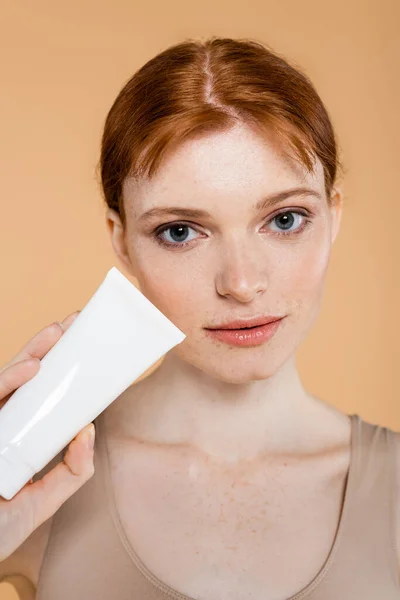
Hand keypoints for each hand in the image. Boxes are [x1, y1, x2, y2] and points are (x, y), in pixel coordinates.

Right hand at [0, 311, 94, 560]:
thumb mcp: (44, 501)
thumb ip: (72, 472)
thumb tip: (89, 431)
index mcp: (20, 436)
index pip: (40, 395)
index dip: (59, 369)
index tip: (82, 345)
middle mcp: (2, 425)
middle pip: (25, 380)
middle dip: (48, 349)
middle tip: (73, 324)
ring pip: (6, 382)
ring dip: (31, 354)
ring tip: (56, 334)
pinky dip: (7, 381)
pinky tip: (31, 370)